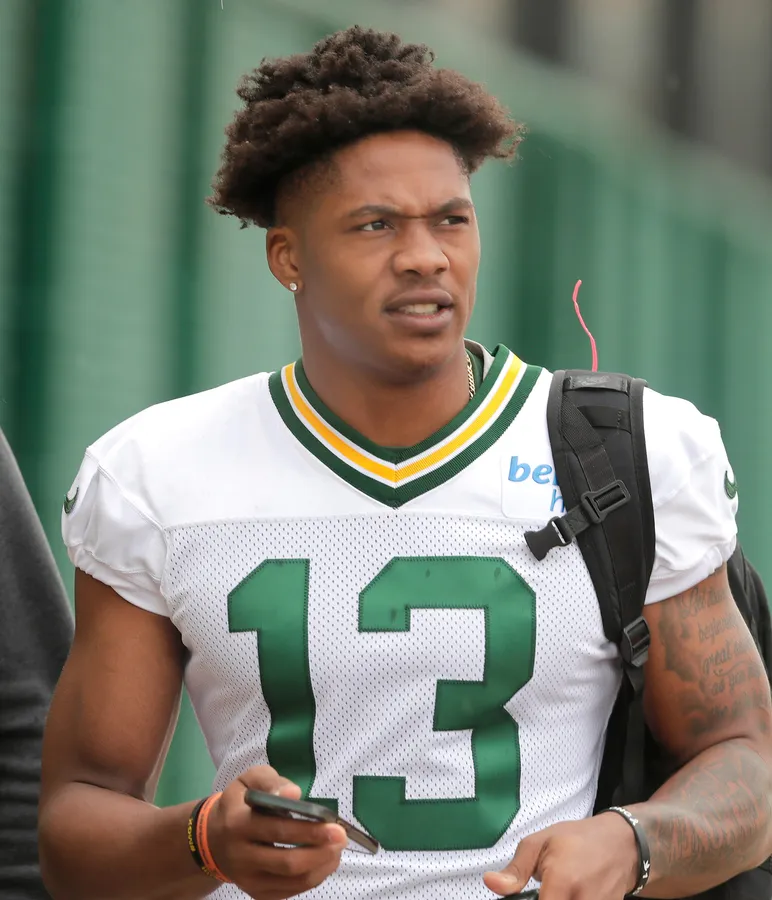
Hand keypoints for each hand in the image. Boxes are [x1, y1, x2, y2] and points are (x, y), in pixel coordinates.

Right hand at [206, 766, 347, 899]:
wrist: (213, 837)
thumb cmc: (239, 803)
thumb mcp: (249, 779)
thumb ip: (272, 782)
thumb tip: (294, 794)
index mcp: (238, 824)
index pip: (277, 830)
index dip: (308, 829)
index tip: (334, 824)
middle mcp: (240, 857)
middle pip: (287, 862)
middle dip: (321, 851)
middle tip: (342, 838)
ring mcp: (248, 880)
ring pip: (292, 881)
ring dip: (322, 866)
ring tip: (337, 850)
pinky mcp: (256, 893)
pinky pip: (290, 891)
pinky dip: (313, 878)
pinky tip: (324, 861)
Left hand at [484, 813, 639, 899]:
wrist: (621, 845)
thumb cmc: (576, 839)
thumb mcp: (541, 842)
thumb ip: (516, 869)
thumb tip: (489, 883)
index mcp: (561, 879)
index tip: (524, 897)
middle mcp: (582, 899)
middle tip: (544, 889)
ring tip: (556, 891)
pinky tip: (569, 894)